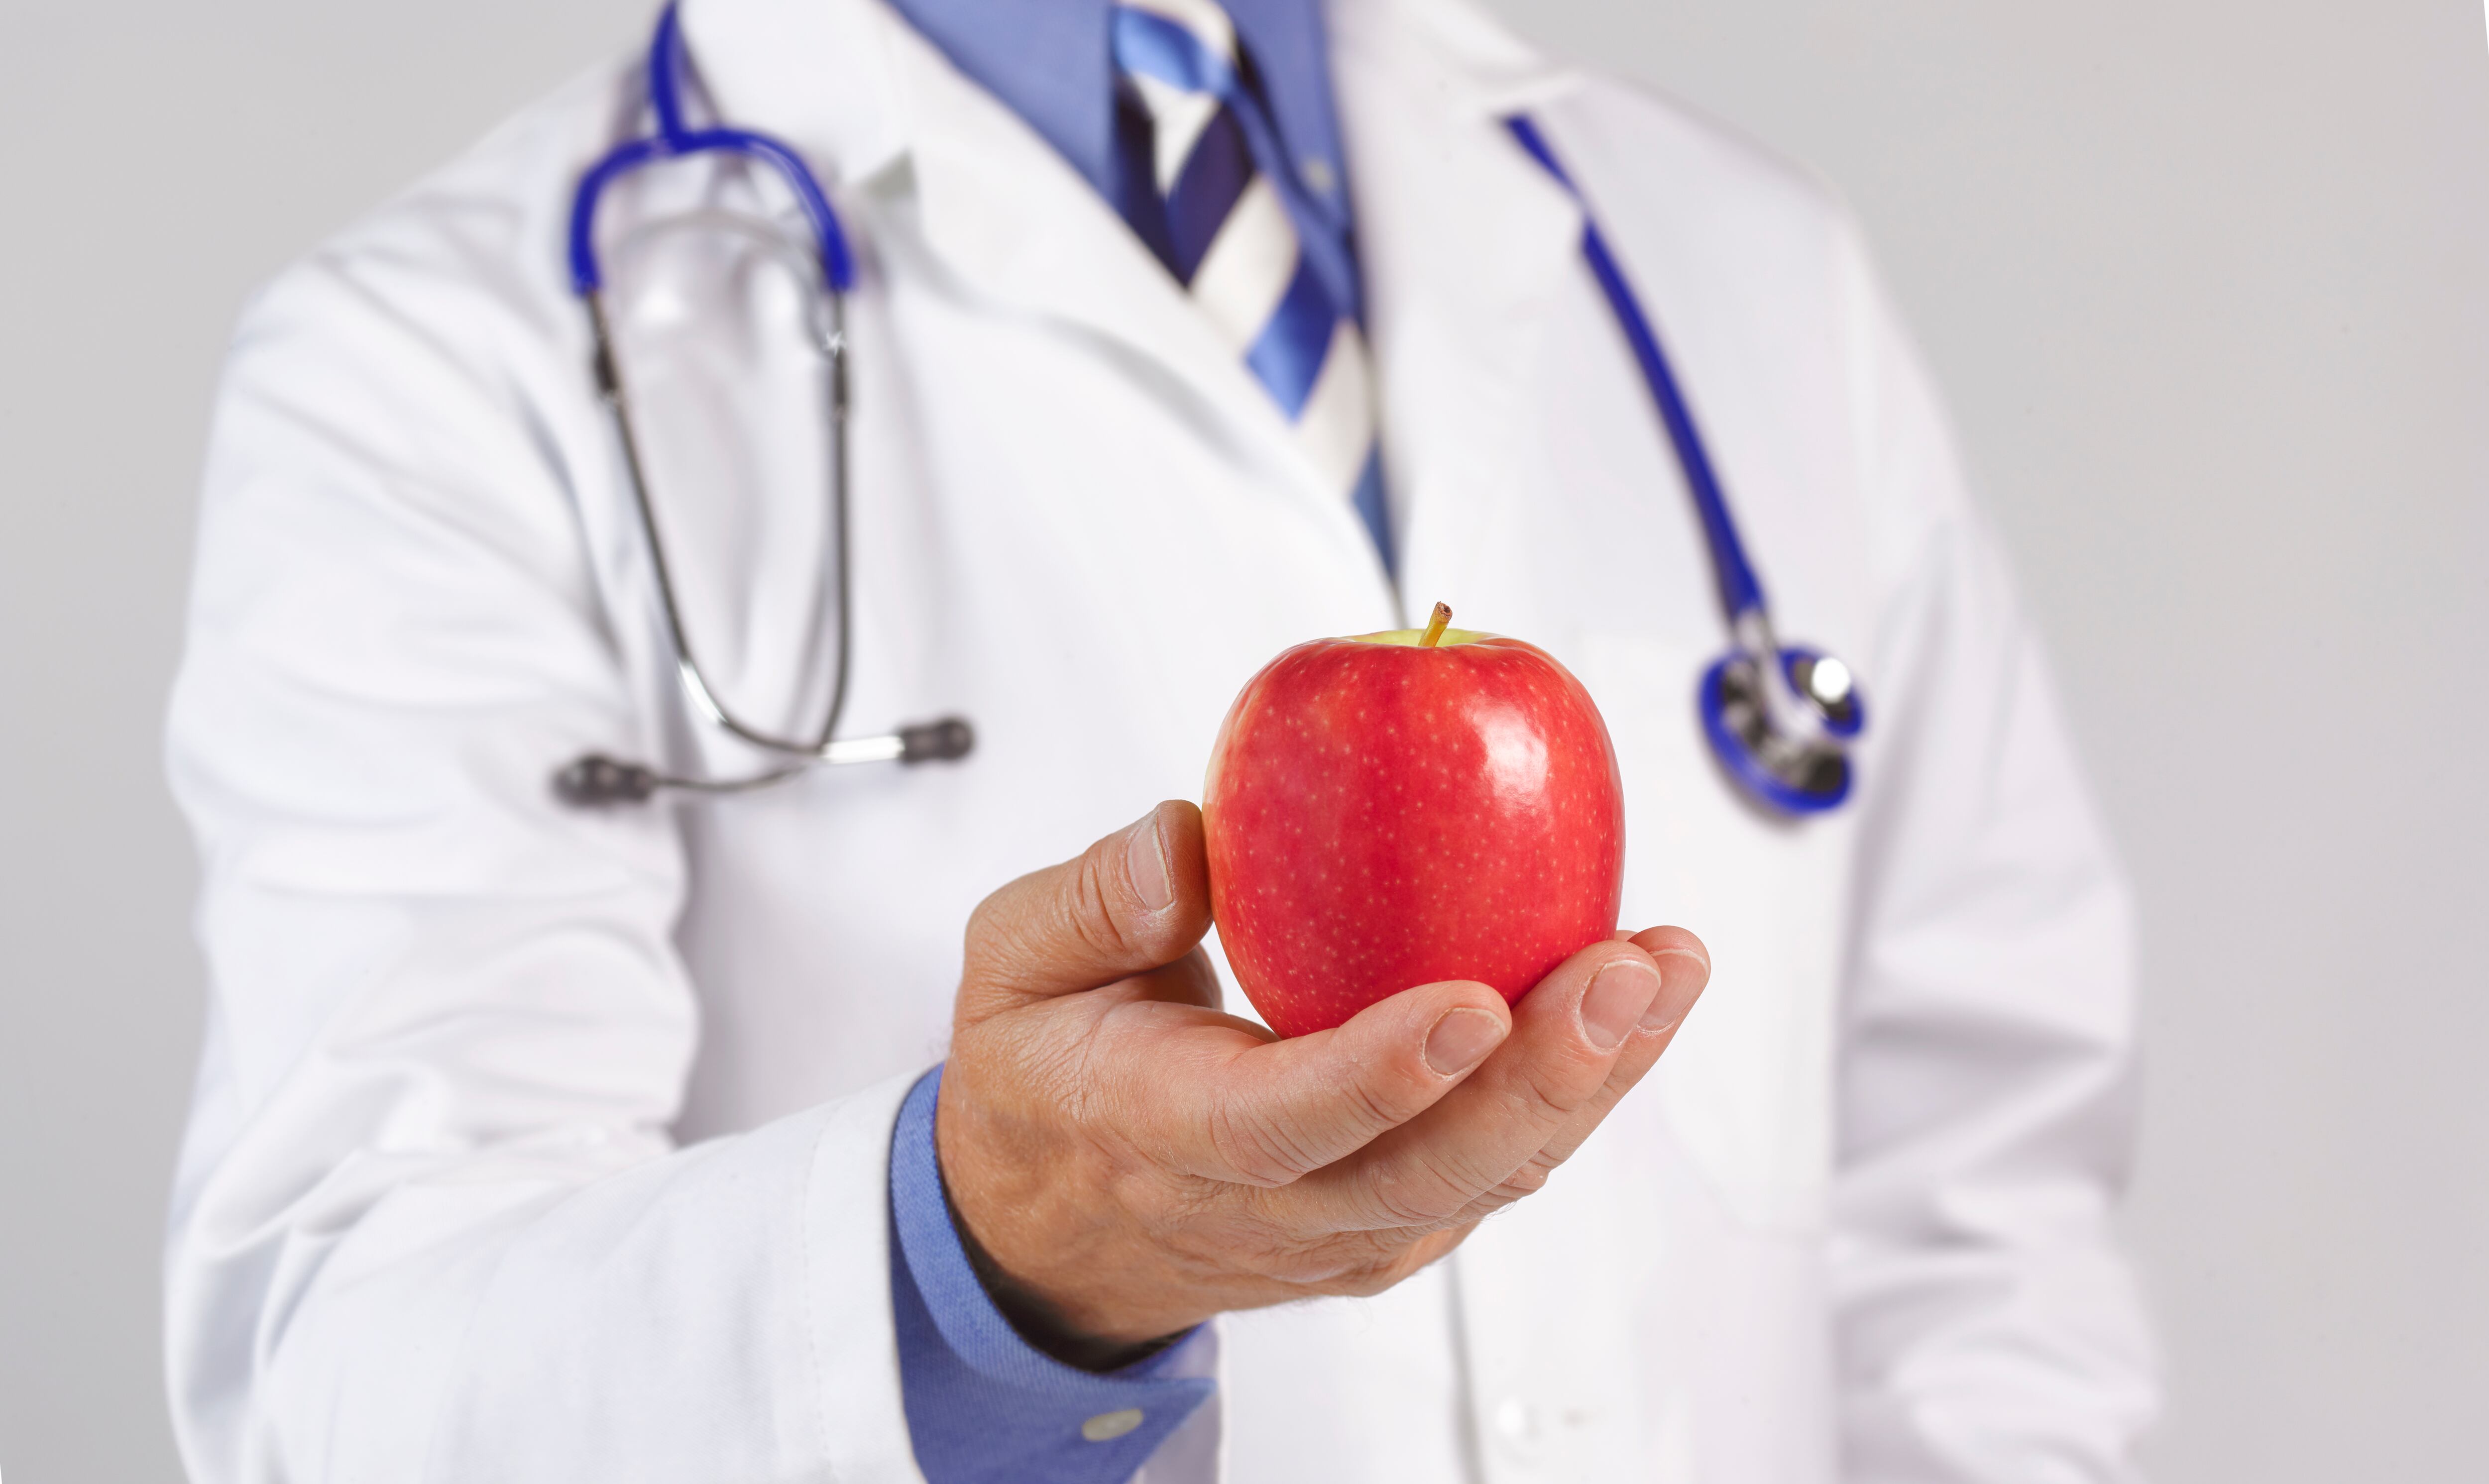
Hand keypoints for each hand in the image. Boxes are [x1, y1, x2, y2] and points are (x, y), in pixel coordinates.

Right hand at [936, 801, 1709, 1355]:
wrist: (1054, 1222)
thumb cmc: (1044, 1072)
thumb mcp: (1011, 966)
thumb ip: (1089, 899)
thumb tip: (1192, 836)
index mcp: (1161, 1133)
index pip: (1281, 1124)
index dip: (1381, 1074)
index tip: (1470, 1006)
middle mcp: (1269, 1203)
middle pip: (1427, 1169)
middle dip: (1545, 1075)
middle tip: (1627, 971)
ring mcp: (1346, 1227)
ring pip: (1489, 1175)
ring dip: (1594, 1076)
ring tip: (1667, 967)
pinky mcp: (1397, 1219)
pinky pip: (1501, 1163)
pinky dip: (1580, 1087)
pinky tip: (1637, 998)